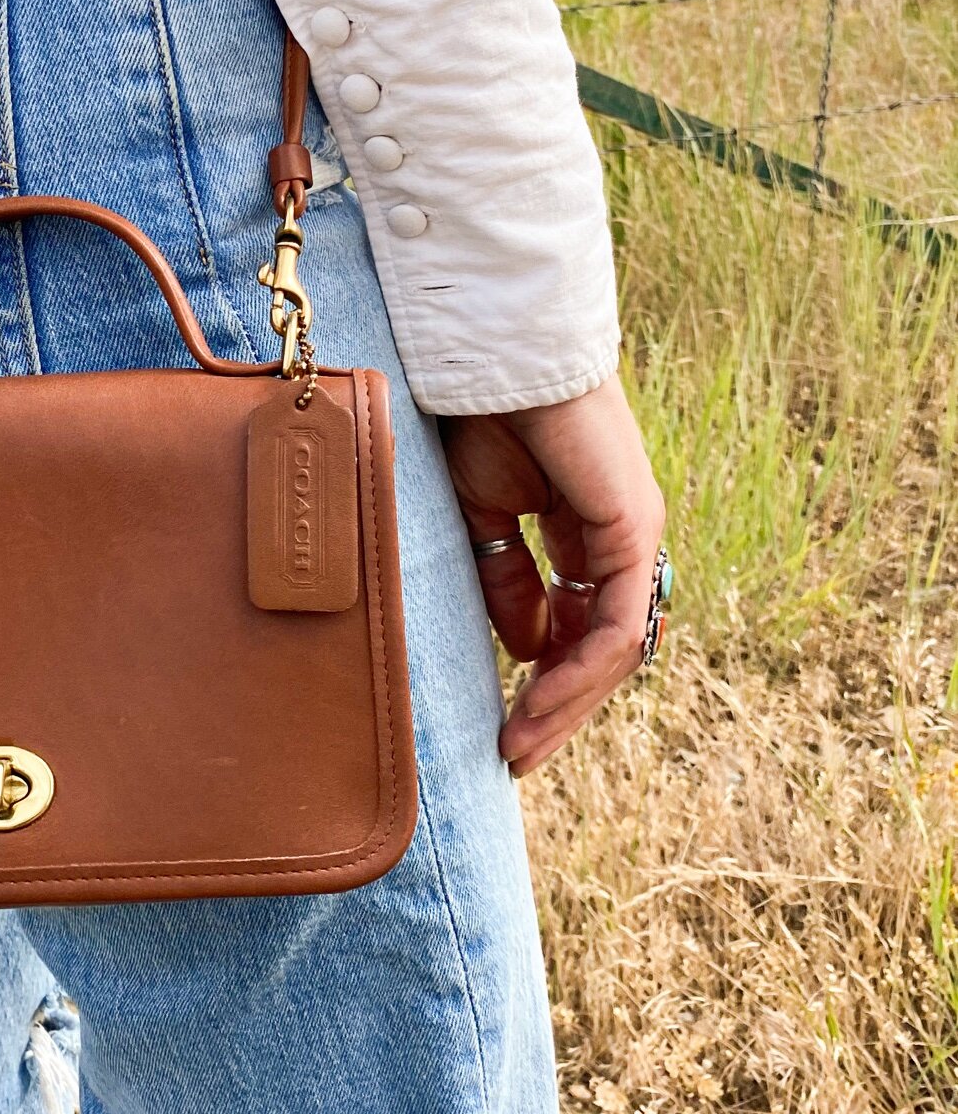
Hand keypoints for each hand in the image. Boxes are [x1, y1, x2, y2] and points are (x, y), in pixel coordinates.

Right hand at [440, 374, 665, 777]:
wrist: (488, 357)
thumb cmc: (477, 416)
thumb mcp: (483, 516)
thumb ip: (506, 582)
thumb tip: (525, 650)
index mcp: (585, 531)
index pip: (580, 625)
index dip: (545, 680)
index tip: (501, 724)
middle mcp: (620, 538)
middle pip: (604, 648)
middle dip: (559, 708)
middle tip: (516, 756)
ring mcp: (635, 535)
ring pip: (617, 648)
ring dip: (568, 705)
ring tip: (519, 745)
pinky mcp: (635, 531)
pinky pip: (618, 623)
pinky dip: (581, 670)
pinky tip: (538, 699)